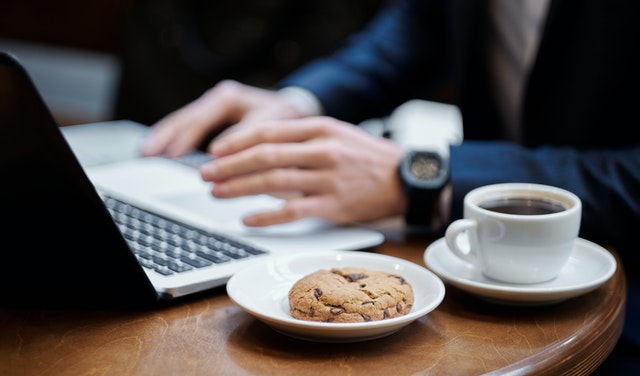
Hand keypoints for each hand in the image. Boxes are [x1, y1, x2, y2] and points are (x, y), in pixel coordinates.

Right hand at [141, 80, 303, 157]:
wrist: (292, 108)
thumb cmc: (285, 119)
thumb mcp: (271, 126)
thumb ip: (247, 140)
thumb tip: (218, 156)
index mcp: (230, 98)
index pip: (202, 120)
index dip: (187, 139)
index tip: (174, 155)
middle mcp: (217, 98)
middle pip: (184, 117)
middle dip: (166, 137)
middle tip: (149, 154)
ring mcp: (211, 105)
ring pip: (181, 120)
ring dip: (162, 137)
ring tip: (145, 153)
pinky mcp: (210, 116)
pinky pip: (185, 126)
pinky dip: (170, 137)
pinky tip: (157, 149)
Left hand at [200, 116, 406, 225]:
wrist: (405, 179)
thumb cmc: (365, 157)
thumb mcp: (336, 134)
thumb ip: (301, 138)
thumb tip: (259, 149)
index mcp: (320, 129)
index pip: (269, 131)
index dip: (237, 142)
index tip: (215, 150)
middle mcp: (323, 151)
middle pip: (266, 156)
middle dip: (230, 165)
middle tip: (206, 174)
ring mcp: (328, 179)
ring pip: (274, 183)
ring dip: (240, 188)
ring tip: (218, 193)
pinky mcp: (334, 206)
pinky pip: (293, 212)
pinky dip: (267, 216)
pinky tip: (248, 219)